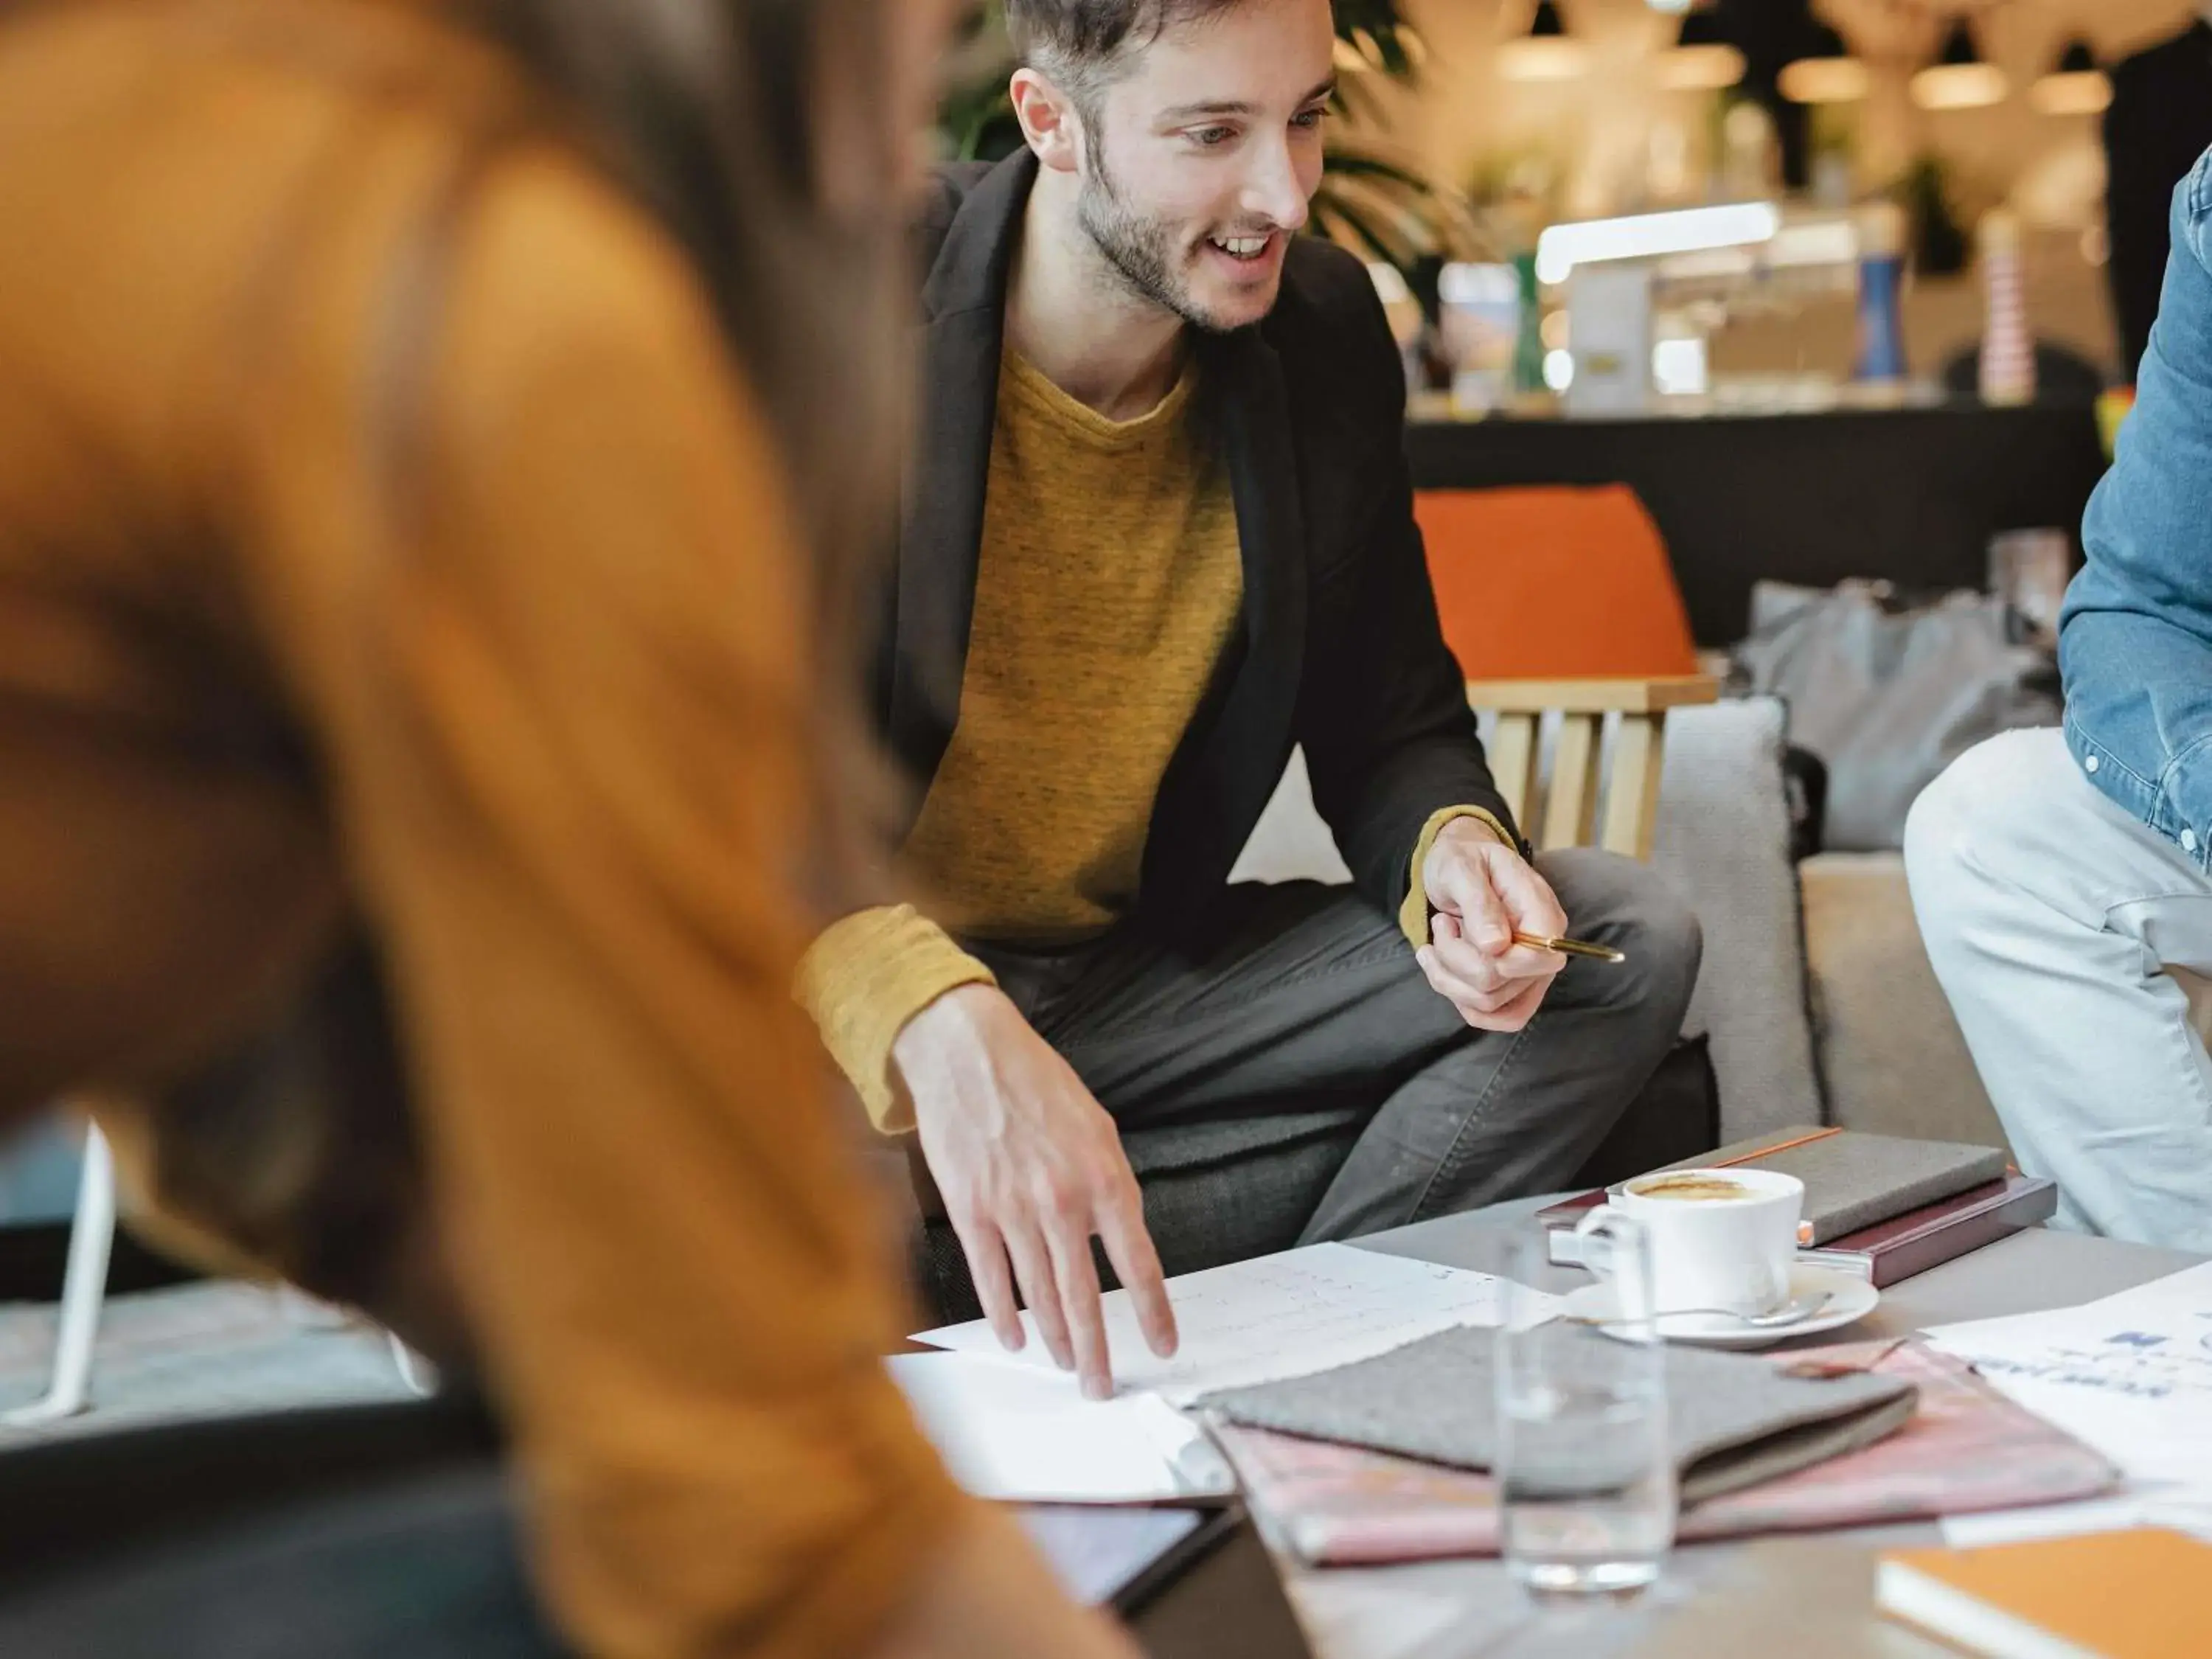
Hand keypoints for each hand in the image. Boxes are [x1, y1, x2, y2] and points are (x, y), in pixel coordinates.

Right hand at [893, 984, 1176, 1397]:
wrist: (969, 1052)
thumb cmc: (1037, 1084)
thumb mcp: (1096, 1127)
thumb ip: (1109, 1186)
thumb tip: (1114, 1240)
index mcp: (1104, 1178)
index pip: (1138, 1263)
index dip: (1153, 1312)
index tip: (1163, 1346)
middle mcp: (1062, 1202)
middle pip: (1084, 1297)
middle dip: (1097, 1351)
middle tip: (1104, 1386)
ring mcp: (1013, 1210)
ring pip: (1039, 1295)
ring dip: (1055, 1340)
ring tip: (1067, 1367)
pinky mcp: (970, 1211)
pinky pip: (991, 1279)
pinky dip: (1004, 1315)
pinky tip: (1016, 1338)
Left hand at [1415, 818, 1568, 1031]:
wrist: (1457, 866)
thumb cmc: (1462, 861)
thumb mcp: (1461, 868)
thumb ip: (1480, 903)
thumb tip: (1496, 946)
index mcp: (1543, 912)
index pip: (1540, 958)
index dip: (1495, 958)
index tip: (1456, 927)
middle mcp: (1544, 948)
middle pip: (1500, 984)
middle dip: (1453, 958)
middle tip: (1441, 924)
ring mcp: (1530, 973)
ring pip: (1487, 1003)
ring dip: (1446, 974)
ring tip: (1440, 936)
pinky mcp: (1512, 988)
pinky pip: (1492, 1017)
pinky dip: (1457, 996)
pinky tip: (1440, 966)